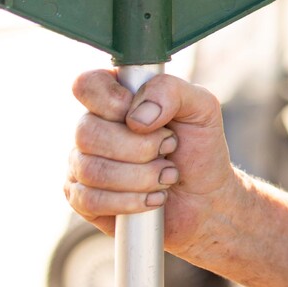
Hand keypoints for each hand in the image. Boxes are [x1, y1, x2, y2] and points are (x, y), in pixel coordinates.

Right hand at [64, 69, 240, 254]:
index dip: (112, 101)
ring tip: (167, 176)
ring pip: (90, 169)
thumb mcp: (202, 108)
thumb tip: (136, 117)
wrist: (205, 198)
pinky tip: (153, 198)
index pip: (87, 85)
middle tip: (170, 148)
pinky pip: (89, 200)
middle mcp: (93, 127)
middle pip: (86, 132)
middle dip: (140, 147)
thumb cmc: (199, 147)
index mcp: (117, 97)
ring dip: (141, 177)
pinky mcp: (82, 199)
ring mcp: (82, 163)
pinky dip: (130, 201)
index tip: (145, 119)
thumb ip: (172, 91)